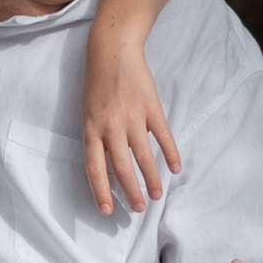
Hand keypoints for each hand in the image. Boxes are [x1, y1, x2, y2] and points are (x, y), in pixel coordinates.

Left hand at [82, 38, 183, 214]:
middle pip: (121, 167)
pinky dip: (170, 153)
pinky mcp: (151, 107)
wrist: (113, 50)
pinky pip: (162, 136)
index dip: (101, 191)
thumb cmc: (96, 83)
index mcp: (91, 129)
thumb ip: (97, 138)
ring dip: (151, 179)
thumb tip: (108, 168)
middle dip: (131, 192)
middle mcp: (111, 126)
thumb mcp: (88, 112)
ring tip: (157, 196)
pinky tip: (175, 168)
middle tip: (139, 209)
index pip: (95, 168)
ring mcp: (132, 117)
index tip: (108, 211)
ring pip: (143, 156)